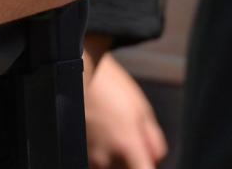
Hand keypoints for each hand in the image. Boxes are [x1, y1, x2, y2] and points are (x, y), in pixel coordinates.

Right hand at [85, 52, 167, 168]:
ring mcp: (89, 154)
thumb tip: (155, 158)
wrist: (77, 72)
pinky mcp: (77, 148)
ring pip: (109, 166)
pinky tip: (97, 128)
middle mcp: (106, 156)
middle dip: (130, 158)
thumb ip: (154, 139)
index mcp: (127, 145)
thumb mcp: (142, 107)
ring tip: (109, 128)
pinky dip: (98, 149)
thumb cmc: (108, 85)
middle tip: (127, 134)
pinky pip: (93, 158)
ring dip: (113, 155)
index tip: (146, 159)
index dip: (147, 165)